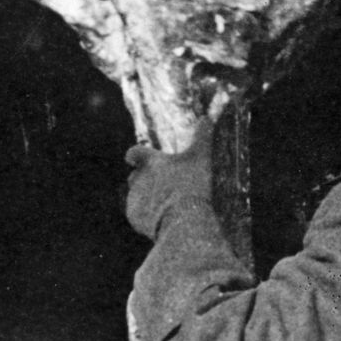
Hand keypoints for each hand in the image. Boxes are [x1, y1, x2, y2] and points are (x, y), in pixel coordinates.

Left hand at [125, 119, 215, 240]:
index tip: (134, 158)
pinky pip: (137, 214)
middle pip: (135, 175)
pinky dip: (146, 215)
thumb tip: (206, 117)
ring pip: (136, 195)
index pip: (134, 152)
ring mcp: (134, 198)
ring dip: (147, 197)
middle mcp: (138, 179)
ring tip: (168, 205)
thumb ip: (202, 136)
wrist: (183, 222)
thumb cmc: (192, 186)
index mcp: (151, 162)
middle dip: (145, 179)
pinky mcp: (134, 217)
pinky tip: (164, 218)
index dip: (136, 155)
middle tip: (164, 186)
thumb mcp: (201, 157)